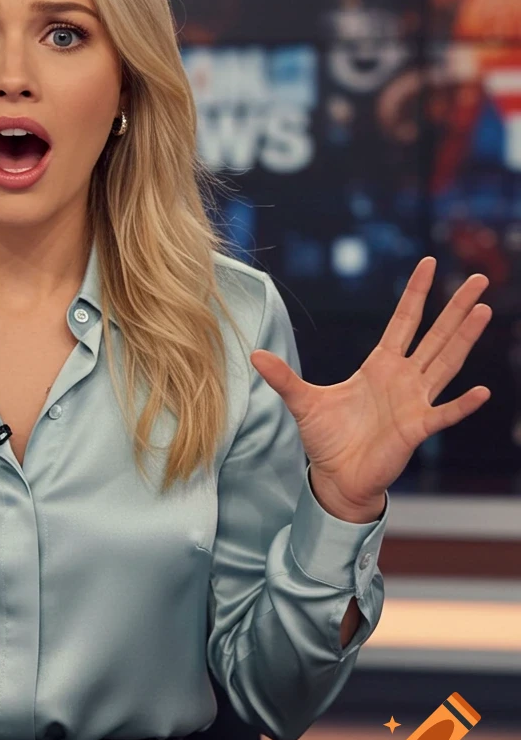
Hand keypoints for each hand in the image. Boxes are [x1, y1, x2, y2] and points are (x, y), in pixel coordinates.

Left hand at [249, 258, 491, 515]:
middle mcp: (403, 378)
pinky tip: (482, 392)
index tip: (428, 263)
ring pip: (445, 363)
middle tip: (479, 278)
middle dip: (455, 307)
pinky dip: (461, 405)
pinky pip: (443, 414)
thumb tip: (254, 354)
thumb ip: (283, 377)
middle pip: (435, 335)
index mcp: (379, 365)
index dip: (416, 293)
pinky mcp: (416, 429)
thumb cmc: (326, 438)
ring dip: (464, 339)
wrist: (336, 476)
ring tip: (484, 310)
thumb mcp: (302, 401)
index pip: (404, 322)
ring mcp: (414, 402)